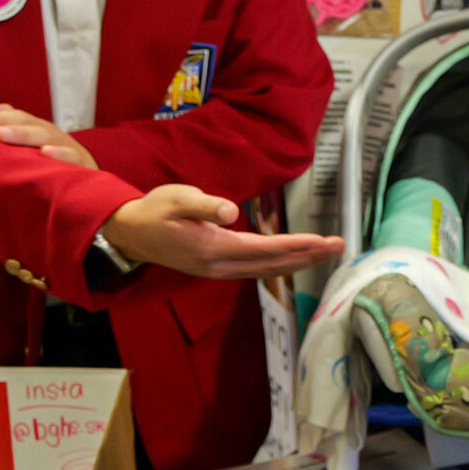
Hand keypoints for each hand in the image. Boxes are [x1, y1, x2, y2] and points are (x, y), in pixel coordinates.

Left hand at [0, 104, 93, 167]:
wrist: (88, 176)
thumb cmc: (54, 158)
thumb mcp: (33, 140)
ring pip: (45, 137)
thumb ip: (12, 123)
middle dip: (3, 121)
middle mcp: (51, 135)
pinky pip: (71, 158)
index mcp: (38, 129)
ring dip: (22, 134)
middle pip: (28, 123)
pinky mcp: (81, 164)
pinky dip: (59, 154)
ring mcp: (67, 147)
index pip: (17, 117)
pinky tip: (45, 153)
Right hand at [104, 188, 344, 278]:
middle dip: (309, 256)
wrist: (127, 232)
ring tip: (328, 252)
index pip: (264, 249)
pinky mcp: (216, 269)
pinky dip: (281, 264)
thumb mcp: (176, 199)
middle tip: (340, 246)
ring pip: (267, 269)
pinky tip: (296, 259)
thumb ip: (204, 205)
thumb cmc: (154, 210)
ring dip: (299, 261)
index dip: (295, 245)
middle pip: (273, 264)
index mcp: (212, 248)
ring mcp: (218, 270)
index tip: (322, 241)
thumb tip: (229, 211)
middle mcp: (219, 265)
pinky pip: (256, 269)